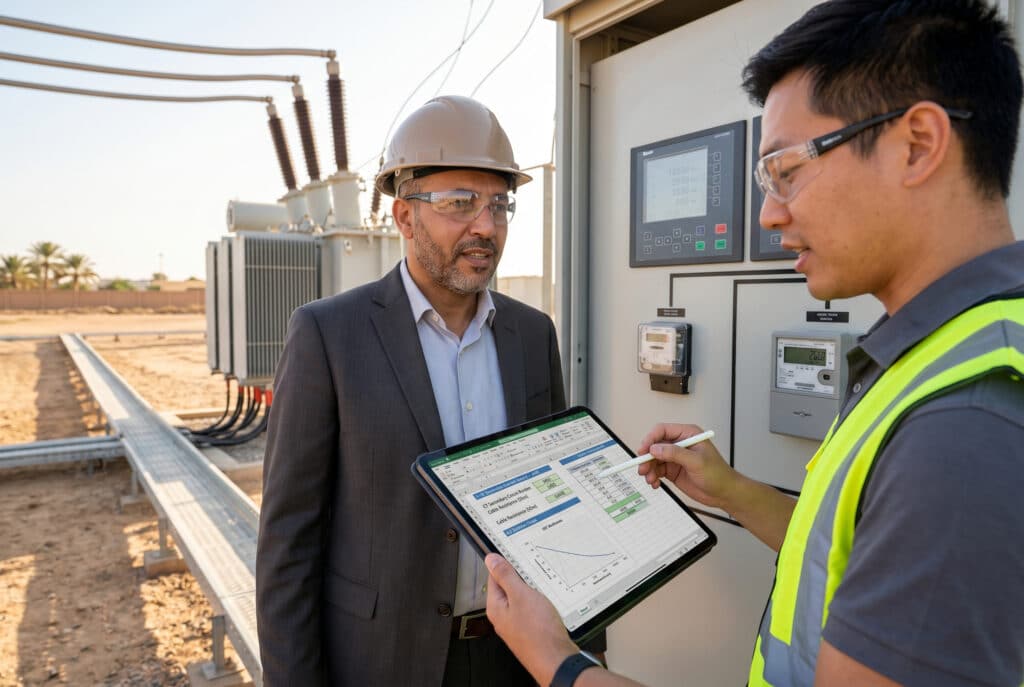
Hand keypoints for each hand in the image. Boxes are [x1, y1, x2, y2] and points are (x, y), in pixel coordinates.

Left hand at [485, 554, 576, 685]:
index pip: (494, 577)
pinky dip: (540, 603)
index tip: (516, 555)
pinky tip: (549, 603)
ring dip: (533, 591)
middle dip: (522, 578)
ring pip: (523, 599)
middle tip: (534, 572)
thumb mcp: (521, 595)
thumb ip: (506, 576)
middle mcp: (504, 617)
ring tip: (543, 588)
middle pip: (509, 588)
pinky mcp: (531, 630)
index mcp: (496, 607)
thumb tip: (491, 560)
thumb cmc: (538, 632)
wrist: (557, 660)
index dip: (505, 564)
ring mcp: (517, 624)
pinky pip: (533, 610)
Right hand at [636, 423, 736, 509]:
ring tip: (650, 479)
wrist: (724, 493)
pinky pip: (657, 470)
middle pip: (655, 445)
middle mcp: (680, 444)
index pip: (663, 430)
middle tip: (643, 469)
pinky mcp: (673, 470)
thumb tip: (655, 448)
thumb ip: (675, 453)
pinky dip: (653, 477)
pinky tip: (655, 483)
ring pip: (654, 459)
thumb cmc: (718, 474)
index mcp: (688, 434)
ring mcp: (675, 458)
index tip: (643, 450)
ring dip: (649, 469)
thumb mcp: (696, 462)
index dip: (651, 439)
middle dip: (647, 457)